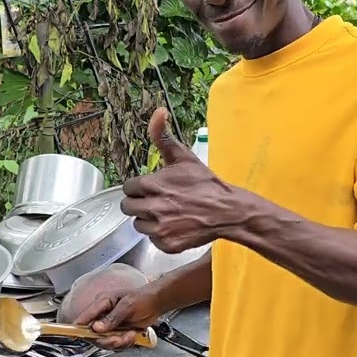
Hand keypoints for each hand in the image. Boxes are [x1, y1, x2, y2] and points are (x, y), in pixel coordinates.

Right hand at [70, 285, 161, 349]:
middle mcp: (103, 315)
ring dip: (118, 342)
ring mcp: (110, 324)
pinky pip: (115, 344)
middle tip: (120, 338)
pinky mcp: (117, 332)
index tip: (72, 335)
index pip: (84, 317)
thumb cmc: (143, 298)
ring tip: (129, 335)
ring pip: (105, 341)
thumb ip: (112, 318)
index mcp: (102, 303)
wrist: (156, 303)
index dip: (77, 327)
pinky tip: (132, 336)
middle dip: (107, 340)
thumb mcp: (128, 306)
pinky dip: (124, 343)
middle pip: (94, 334)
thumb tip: (96, 328)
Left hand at [121, 108, 240, 252]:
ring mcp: (159, 229)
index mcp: (152, 185)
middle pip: (128, 208)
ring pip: (139, 225)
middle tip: (156, 201)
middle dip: (139, 203)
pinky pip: (152, 240)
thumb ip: (164, 137)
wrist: (228, 211)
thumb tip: (158, 112)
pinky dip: (161, 235)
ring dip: (148, 220)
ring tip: (167, 214)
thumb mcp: (184, 158)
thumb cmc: (205, 184)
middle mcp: (152, 208)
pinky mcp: (167, 244)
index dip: (139, 188)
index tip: (150, 188)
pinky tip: (174, 226)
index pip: (128, 188)